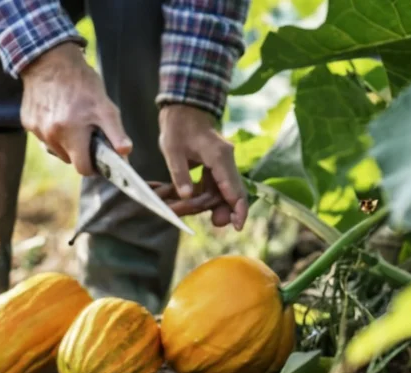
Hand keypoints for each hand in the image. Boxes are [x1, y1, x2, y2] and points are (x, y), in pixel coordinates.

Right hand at [19, 43, 131, 174]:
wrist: (50, 59)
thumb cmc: (82, 83)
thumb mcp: (105, 107)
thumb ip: (115, 133)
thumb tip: (125, 153)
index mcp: (71, 134)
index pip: (83, 168)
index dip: (94, 167)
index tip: (99, 159)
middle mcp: (51, 135)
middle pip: (69, 159)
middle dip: (80, 151)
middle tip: (88, 133)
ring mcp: (37, 130)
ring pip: (56, 149)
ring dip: (66, 142)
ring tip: (73, 120)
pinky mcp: (28, 122)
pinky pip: (44, 136)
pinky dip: (53, 131)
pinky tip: (58, 112)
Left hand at [158, 104, 248, 230]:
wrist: (183, 109)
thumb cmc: (178, 126)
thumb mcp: (172, 150)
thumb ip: (180, 174)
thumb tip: (187, 196)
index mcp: (219, 156)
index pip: (234, 188)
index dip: (238, 209)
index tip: (237, 226)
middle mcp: (226, 161)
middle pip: (229, 194)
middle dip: (215, 210)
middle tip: (196, 217)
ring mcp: (222, 164)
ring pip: (219, 192)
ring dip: (202, 203)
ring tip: (177, 209)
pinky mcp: (215, 166)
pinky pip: (212, 186)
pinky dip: (199, 195)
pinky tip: (182, 200)